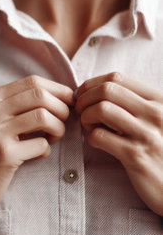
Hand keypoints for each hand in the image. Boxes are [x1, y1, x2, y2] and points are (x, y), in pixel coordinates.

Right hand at [0, 75, 73, 216]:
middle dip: (62, 109)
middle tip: (62, 125)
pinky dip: (46, 150)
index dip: (58, 91)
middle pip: (40, 95)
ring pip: (44, 116)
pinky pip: (41, 144)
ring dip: (58, 128)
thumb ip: (16, 108)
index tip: (68, 105)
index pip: (32, 81)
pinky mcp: (3, 154)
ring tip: (52, 139)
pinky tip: (37, 156)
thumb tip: (61, 96)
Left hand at [75, 72, 162, 215]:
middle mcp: (155, 114)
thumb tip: (96, 92)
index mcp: (159, 101)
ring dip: (86, 117)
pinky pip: (99, 137)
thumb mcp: (155, 122)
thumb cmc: (160, 151)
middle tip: (80, 112)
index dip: (90, 85)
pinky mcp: (136, 156)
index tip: (83, 97)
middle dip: (84, 99)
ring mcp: (146, 135)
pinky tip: (96, 142)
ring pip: (102, 109)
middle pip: (106, 90)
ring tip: (89, 127)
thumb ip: (134, 105)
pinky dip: (90, 137)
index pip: (116, 78)